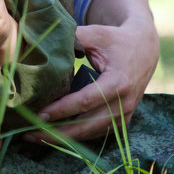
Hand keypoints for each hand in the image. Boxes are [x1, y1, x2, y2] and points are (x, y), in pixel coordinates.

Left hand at [22, 0, 158, 142]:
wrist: (144, 49)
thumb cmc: (114, 40)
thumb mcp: (95, 35)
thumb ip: (71, 39)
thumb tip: (42, 44)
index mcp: (118, 82)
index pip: (85, 101)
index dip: (61, 110)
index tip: (38, 114)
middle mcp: (124, 104)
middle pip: (86, 126)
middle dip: (56, 133)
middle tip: (29, 133)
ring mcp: (124, 115)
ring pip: (90, 134)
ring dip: (63, 139)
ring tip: (35, 137)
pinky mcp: (122, 121)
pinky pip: (96, 133)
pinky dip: (75, 137)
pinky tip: (53, 135)